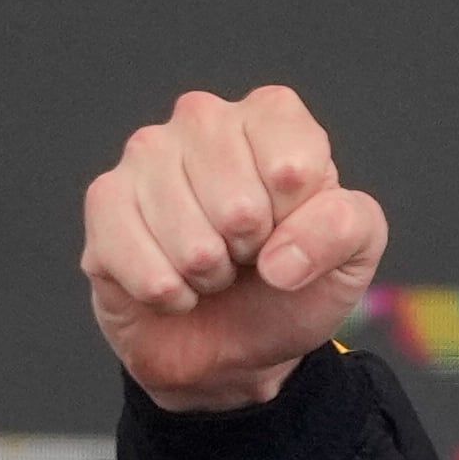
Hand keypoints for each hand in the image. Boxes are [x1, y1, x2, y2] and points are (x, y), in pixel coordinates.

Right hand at [82, 86, 387, 410]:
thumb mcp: (354, 256)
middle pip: (239, 206)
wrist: (237, 342)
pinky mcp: (104, 201)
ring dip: (209, 274)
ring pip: (190, 240)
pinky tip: (175, 284)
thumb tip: (279, 258)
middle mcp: (204, 120)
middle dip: (252, 251)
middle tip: (248, 251)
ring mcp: (146, 155)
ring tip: (213, 265)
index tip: (293, 227)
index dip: (299, 221)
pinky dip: (169, 293)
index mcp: (273, 117)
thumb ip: (344, 229)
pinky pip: (140, 262)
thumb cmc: (295, 281)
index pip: (294, 166)